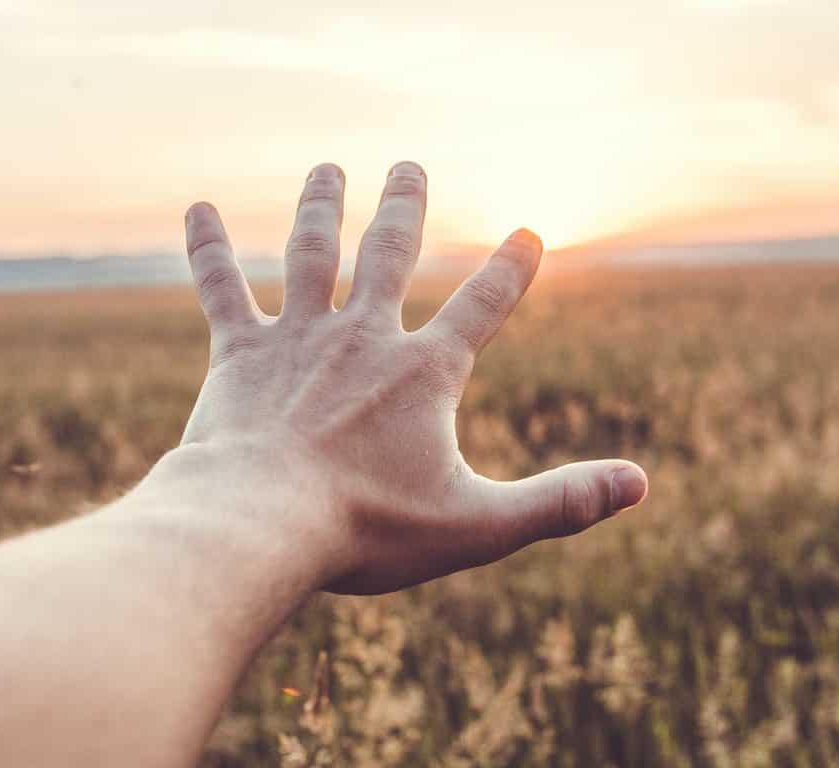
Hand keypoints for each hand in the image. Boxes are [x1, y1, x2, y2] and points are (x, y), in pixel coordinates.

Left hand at [161, 161, 646, 594]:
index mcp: (423, 373)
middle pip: (390, 254)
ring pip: (312, 253)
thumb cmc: (367, 531)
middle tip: (409, 164)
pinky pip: (221, 288)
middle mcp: (362, 337)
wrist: (259, 525)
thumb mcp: (479, 525)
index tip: (528, 233)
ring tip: (328, 169)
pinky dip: (209, 247)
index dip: (509, 270)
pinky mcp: (237, 355)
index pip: (481, 306)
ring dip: (323, 206)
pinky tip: (198, 209)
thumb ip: (560, 502)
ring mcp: (297, 339)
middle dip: (405, 207)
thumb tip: (640, 484)